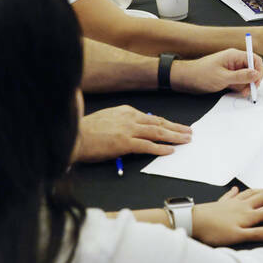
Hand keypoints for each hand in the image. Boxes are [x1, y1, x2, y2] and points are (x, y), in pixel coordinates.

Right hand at [74, 106, 191, 161]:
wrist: (74, 136)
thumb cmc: (87, 131)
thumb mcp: (107, 119)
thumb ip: (123, 121)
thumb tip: (137, 128)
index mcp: (126, 111)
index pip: (151, 118)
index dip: (166, 123)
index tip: (176, 126)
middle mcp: (129, 118)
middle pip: (158, 124)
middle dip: (176, 128)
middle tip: (188, 132)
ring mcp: (128, 130)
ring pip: (157, 133)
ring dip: (174, 137)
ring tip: (185, 140)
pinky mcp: (125, 143)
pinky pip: (147, 146)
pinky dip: (160, 148)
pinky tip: (170, 150)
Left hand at [171, 48, 262, 94]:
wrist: (186, 79)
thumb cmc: (200, 74)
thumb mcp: (223, 77)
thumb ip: (241, 76)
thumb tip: (256, 74)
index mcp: (234, 56)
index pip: (255, 59)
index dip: (259, 70)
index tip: (257, 81)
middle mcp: (234, 61)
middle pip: (252, 69)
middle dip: (253, 80)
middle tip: (250, 90)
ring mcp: (232, 69)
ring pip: (247, 77)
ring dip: (247, 85)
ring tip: (242, 92)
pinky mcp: (228, 77)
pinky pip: (240, 81)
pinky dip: (241, 87)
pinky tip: (237, 92)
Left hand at [191, 187, 262, 245]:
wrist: (192, 222)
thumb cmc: (213, 231)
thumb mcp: (237, 237)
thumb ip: (257, 234)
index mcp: (248, 215)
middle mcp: (242, 206)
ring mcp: (231, 203)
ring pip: (251, 193)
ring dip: (262, 190)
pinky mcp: (220, 203)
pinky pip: (232, 194)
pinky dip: (238, 191)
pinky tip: (238, 189)